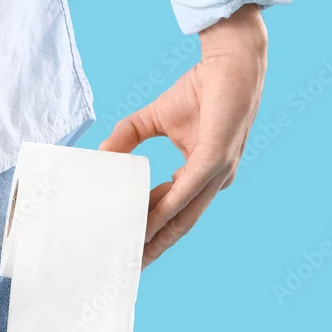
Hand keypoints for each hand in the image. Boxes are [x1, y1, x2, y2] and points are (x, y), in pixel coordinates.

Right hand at [100, 5, 267, 268]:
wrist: (231, 60)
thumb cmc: (200, 88)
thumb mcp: (153, 119)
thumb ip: (127, 138)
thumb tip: (101, 155)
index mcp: (203, 175)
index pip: (174, 212)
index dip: (152, 232)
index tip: (129, 250)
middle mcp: (214, 181)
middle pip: (180, 226)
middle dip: (153, 249)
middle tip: (128, 271)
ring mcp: (217, 173)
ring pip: (183, 217)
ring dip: (156, 239)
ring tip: (132, 256)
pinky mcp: (215, 158)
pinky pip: (185, 193)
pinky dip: (164, 211)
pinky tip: (146, 225)